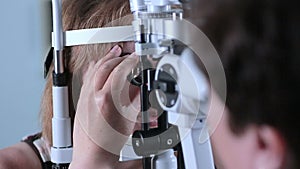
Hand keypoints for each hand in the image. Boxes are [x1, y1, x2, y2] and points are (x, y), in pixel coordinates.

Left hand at [70, 45, 139, 168]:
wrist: (93, 156)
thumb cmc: (109, 144)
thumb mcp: (130, 120)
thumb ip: (136, 99)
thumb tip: (139, 87)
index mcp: (106, 100)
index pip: (120, 71)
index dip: (130, 61)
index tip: (136, 57)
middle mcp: (92, 96)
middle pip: (105, 66)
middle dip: (118, 56)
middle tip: (127, 54)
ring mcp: (85, 97)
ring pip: (93, 69)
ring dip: (105, 59)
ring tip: (113, 53)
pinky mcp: (81, 101)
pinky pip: (86, 78)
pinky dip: (94, 68)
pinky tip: (98, 66)